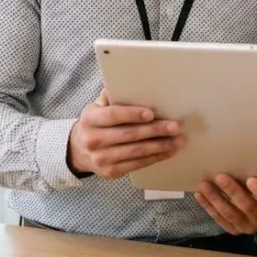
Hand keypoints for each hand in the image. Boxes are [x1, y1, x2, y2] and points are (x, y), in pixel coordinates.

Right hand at [67, 91, 184, 178]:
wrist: (79, 151)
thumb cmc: (96, 124)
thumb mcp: (97, 107)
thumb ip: (112, 97)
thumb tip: (131, 83)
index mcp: (90, 119)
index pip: (112, 115)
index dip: (132, 114)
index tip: (151, 113)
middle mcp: (93, 140)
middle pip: (129, 135)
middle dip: (155, 130)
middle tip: (175, 126)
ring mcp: (101, 158)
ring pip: (136, 151)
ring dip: (161, 146)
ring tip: (178, 140)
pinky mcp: (111, 172)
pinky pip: (137, 164)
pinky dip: (155, 157)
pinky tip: (168, 151)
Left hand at [195, 169, 256, 234]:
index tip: (251, 180)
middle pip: (248, 207)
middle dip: (233, 192)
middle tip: (220, 177)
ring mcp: (247, 226)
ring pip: (230, 214)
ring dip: (216, 199)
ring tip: (204, 185)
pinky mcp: (234, 229)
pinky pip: (220, 219)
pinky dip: (209, 207)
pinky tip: (200, 195)